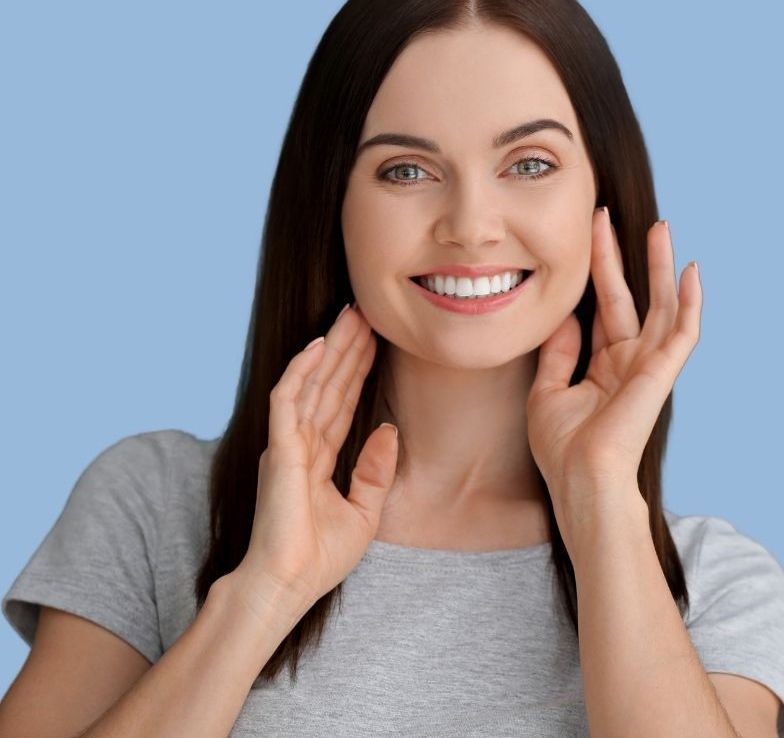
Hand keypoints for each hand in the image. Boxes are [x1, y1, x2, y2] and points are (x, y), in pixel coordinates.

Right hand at [234, 303, 398, 617]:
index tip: (377, 341)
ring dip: (331, 348)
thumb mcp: (364, 513)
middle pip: (328, 385)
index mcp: (318, 460)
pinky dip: (302, 370)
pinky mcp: (278, 450)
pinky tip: (319, 344)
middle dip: (347, 348)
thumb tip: (390, 432)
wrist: (287, 587)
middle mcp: (300, 446)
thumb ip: (375, 472)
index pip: (342, 404)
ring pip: (312, 383)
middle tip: (366, 312)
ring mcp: (287, 445)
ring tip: (351, 315)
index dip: (358, 371)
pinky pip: (288, 399)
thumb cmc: (317, 560)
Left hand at [527, 207, 701, 512]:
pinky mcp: (661, 373)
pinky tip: (692, 272)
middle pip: (630, 297)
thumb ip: (560, 353)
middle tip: (609, 215)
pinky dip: (691, 303)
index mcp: (606, 366)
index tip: (587, 234)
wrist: (581, 482)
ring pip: (661, 305)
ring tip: (660, 227)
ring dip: (660, 266)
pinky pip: (683, 332)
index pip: (604, 309)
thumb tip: (563, 316)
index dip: (596, 272)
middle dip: (622, 256)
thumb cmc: (563, 449)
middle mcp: (631, 362)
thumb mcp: (549, 392)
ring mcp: (649, 367)